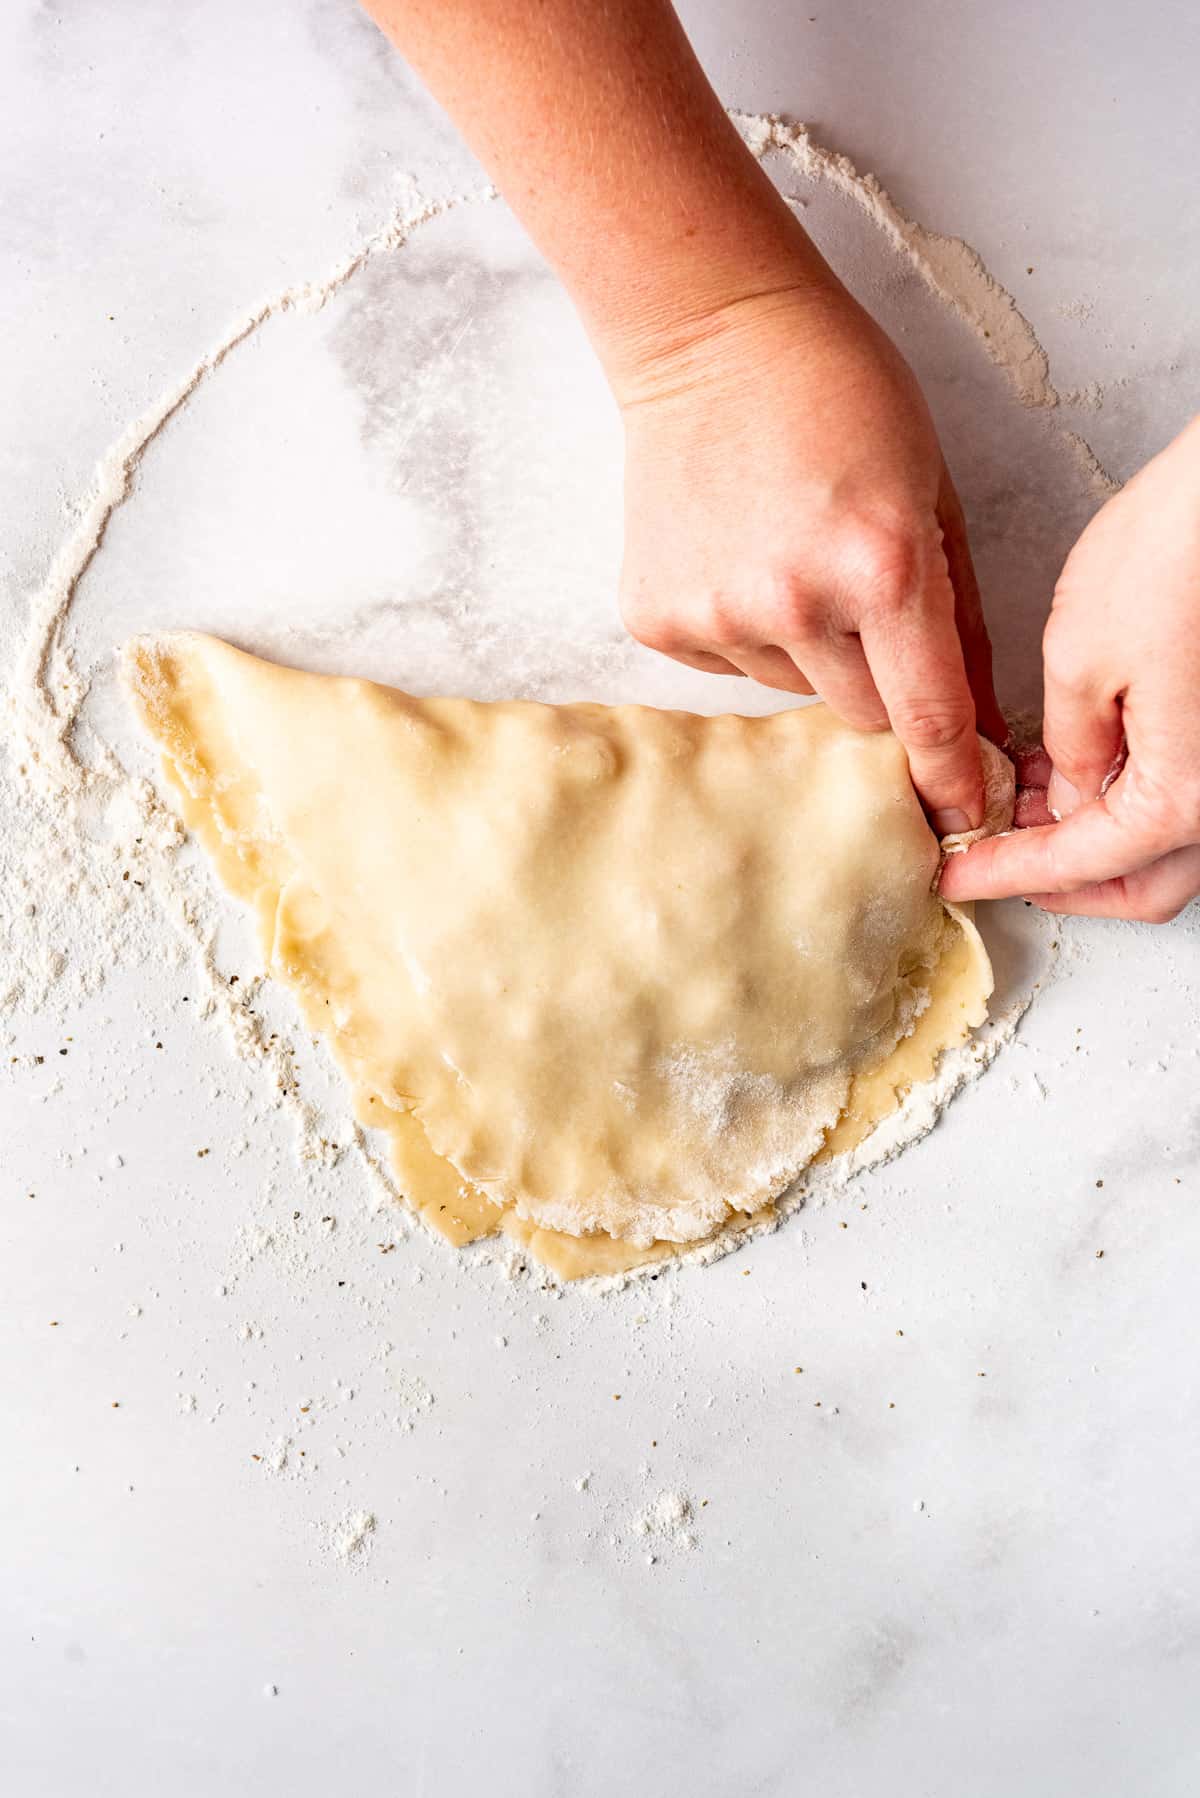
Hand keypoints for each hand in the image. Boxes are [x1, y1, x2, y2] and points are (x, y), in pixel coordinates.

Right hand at [616, 281, 1006, 831]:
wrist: (710, 335)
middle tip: (860, 602)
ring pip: (791, 686)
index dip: (950, 775)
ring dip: (806, 646)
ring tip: (788, 552)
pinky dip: (742, 629)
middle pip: (859, 713)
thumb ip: (956, 615)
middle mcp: (795, 601)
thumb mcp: (932, 491)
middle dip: (877, 680)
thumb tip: (968, 718)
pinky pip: (726, 664)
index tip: (959, 809)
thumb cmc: (838, 393)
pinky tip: (737, 553)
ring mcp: (717, 613)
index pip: (929, 715)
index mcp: (882, 566)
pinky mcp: (659, 617)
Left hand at [941, 416, 1199, 922]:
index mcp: (1183, 796)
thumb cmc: (1180, 553)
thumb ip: (1066, 746)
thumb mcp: (1081, 657)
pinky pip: (1192, 797)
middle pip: (1141, 885)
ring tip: (1023, 800)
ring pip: (1170, 847)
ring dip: (1099, 840)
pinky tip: (1082, 762)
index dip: (1005, 872)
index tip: (954, 874)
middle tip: (993, 854)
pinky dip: (1136, 799)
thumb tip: (1065, 788)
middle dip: (1064, 880)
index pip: (1078, 865)